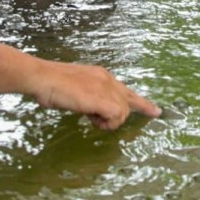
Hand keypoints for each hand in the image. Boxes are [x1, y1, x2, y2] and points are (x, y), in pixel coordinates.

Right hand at [31, 59, 159, 129]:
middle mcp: (107, 80)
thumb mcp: (75, 91)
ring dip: (108, 121)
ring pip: (123, 112)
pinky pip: (117, 116)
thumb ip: (88, 98)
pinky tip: (93, 120)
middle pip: (128, 102)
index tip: (156, 111)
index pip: (126, 90)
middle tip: (125, 120)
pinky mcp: (102, 99)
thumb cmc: (52, 85)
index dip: (142, 103)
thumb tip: (91, 109)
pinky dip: (107, 123)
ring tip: (89, 117)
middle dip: (126, 115)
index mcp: (101, 75)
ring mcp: (105, 88)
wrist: (43, 78)